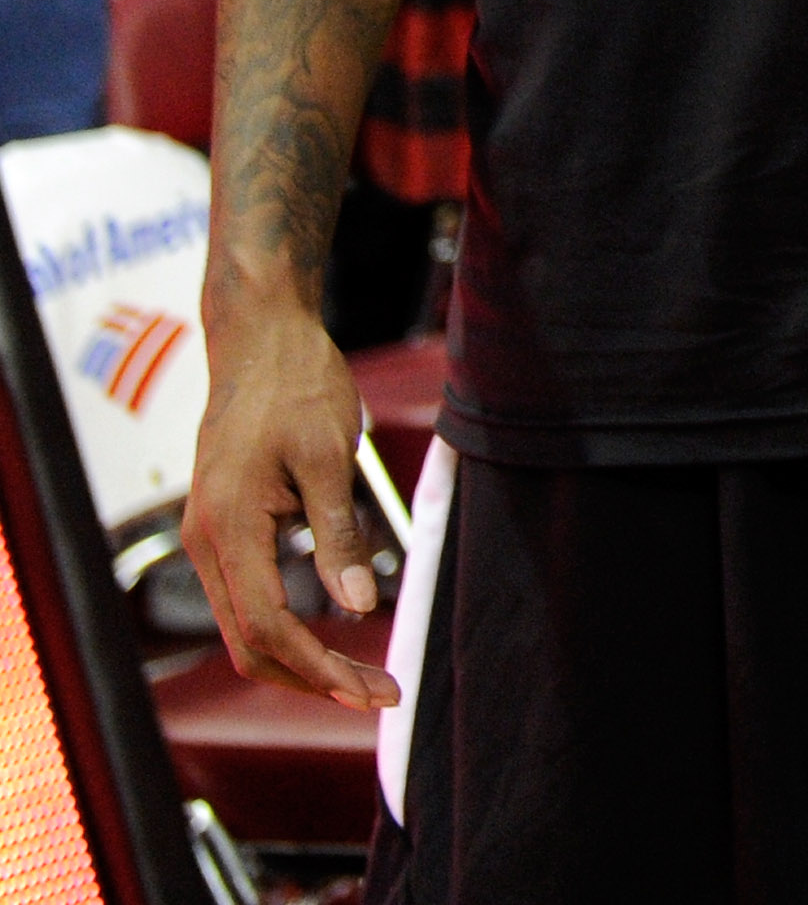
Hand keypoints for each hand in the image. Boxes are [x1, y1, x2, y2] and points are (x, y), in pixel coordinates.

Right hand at [183, 297, 397, 709]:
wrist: (260, 337)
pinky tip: (330, 629)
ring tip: (359, 675)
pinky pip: (246, 598)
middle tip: (376, 693)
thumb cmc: (297, 384)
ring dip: (298, 659)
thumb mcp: (327, 453)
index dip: (322, 670)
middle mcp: (207, 543)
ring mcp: (209, 537)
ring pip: (244, 628)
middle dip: (311, 679)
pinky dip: (284, 627)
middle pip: (249, 647)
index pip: (270, 632)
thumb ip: (338, 531)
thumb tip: (359, 607)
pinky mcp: (222, 527)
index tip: (373, 689)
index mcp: (229, 530)